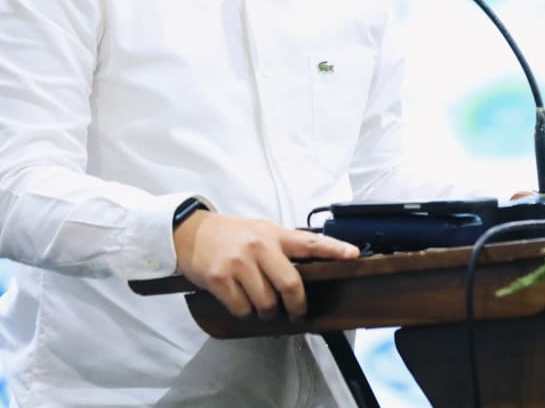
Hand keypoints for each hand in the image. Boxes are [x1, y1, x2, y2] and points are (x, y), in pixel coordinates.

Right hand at [173, 212, 358, 321]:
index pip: (311, 242)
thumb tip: (310, 271)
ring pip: (267, 303)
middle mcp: (259, 247)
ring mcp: (239, 263)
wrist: (192, 233)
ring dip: (267, 312)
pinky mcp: (220, 279)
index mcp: (275, 234)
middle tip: (296, 312)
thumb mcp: (261, 231)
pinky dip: (246, 313)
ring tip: (262, 305)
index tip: (353, 255)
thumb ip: (284, 247)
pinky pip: (243, 309)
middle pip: (291, 284)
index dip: (334, 249)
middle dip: (297, 305)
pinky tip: (242, 303)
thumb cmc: (233, 235)